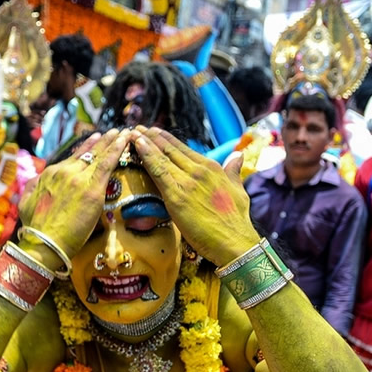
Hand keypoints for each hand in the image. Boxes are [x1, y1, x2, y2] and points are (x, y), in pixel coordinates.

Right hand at [18, 130, 129, 259]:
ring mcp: (79, 178)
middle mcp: (64, 171)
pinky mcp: (92, 188)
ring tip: (123, 133)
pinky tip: (125, 141)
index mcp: (50, 175)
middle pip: (87, 154)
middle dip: (101, 142)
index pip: (72, 159)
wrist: (44, 242)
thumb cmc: (36, 228)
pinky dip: (117, 149)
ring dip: (112, 142)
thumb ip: (33, 188)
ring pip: (99, 155)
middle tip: (113, 132)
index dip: (85, 150)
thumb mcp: (26, 202)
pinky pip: (107, 163)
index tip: (93, 142)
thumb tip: (36, 181)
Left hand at [132, 127, 258, 266]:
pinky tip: (138, 145)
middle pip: (170, 150)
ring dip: (145, 143)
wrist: (235, 242)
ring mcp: (187, 182)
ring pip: (162, 157)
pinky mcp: (177, 196)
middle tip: (137, 128)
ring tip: (132, 133)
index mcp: (212, 168)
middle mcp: (199, 170)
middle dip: (152, 137)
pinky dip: (147, 156)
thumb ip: (233, 171)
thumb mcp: (238, 190)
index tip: (153, 132)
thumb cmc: (236, 221)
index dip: (166, 140)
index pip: (183, 150)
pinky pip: (158, 171)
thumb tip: (237, 155)